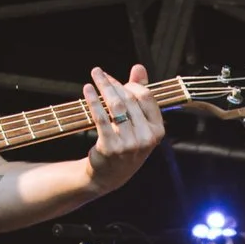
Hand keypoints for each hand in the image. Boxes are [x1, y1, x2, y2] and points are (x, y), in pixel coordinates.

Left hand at [82, 64, 162, 191]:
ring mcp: (129, 144)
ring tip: (94, 75)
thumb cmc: (126, 144)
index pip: (146, 97)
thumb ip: (140, 95)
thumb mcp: (138, 124)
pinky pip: (101, 118)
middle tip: (99, 73)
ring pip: (115, 106)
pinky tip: (87, 90)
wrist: (109, 176)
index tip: (116, 80)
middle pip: (129, 99)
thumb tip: (139, 67)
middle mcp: (146, 138)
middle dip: (113, 83)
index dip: (130, 84)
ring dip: (103, 87)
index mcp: (157, 130)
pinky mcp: (110, 147)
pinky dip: (93, 101)